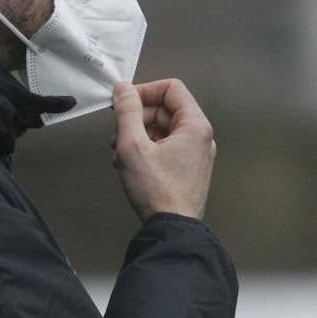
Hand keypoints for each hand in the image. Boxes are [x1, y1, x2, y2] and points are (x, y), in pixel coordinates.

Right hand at [111, 79, 215, 220]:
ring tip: (118, 154)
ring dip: (137, 135)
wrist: (172, 229)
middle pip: (165, 109)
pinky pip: (166, 147)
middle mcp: (200, 136)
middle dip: (136, 118)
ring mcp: (196, 154)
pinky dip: (146, 149)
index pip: (171, 88)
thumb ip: (127, 112)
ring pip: (163, 130)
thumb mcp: (133, 145)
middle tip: (116, 134)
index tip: (123, 103)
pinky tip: (128, 165)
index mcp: (194, 125)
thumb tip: (123, 89)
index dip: (144, 90)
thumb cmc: (155, 189)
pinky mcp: (188, 169)